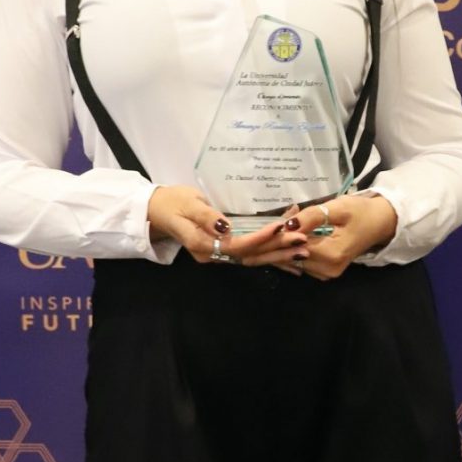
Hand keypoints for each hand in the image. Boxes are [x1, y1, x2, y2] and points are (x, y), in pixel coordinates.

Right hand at [146, 186, 310, 266]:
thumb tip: (224, 227)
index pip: (237, 246)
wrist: (157, 210)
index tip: (280, 227)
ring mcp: (219, 256)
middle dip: (277, 250)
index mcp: (202, 245)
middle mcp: (213, 255)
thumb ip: (206, 216)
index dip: (259, 238)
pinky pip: (250, 256)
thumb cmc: (171, 202)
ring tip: (303, 250)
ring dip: (279, 256)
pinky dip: (271, 255)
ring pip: (253, 259)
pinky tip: (290, 259)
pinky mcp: (225, 251)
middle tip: (302, 242)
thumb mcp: (187, 204)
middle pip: (250, 256)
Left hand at [279, 194, 396, 280]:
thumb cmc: (360, 212)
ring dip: (287, 245)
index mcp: (333, 254)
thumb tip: (287, 224)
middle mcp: (328, 269)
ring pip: (294, 260)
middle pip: (292, 256)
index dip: (282, 235)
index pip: (295, 247)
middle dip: (282, 240)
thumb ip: (312, 217)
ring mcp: (327, 274)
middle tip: (280, 221)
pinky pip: (302, 262)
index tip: (279, 219)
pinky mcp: (325, 272)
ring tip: (288, 224)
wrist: (380, 223)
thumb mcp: (337, 208)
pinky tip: (296, 235)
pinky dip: (295, 249)